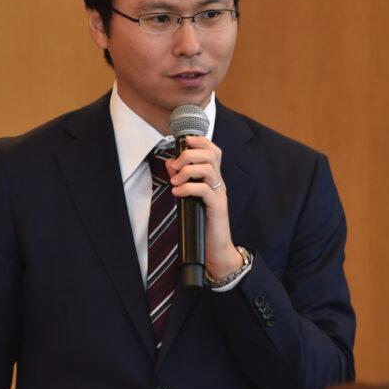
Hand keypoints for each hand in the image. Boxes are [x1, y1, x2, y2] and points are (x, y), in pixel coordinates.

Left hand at [164, 135, 243, 278]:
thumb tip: (170, 163)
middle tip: (175, 167)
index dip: (201, 141)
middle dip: (189, 155)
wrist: (215, 248)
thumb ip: (181, 178)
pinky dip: (187, 188)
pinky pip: (203, 190)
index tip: (185, 139)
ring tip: (175, 181)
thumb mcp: (189, 196)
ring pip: (208, 169)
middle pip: (211, 155)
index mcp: (213, 178)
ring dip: (187, 171)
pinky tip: (177, 193)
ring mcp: (219, 194)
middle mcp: (219, 183)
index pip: (214, 151)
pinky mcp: (216, 207)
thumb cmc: (202, 222)